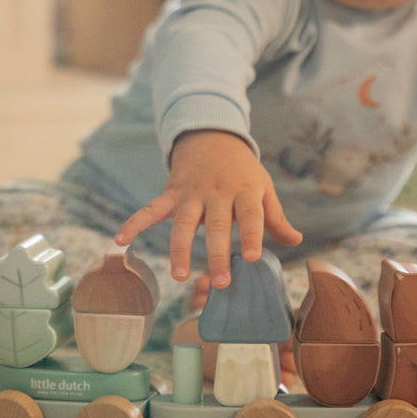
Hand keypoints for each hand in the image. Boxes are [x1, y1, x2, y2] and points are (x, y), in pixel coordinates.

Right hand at [114, 129, 301, 288]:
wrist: (211, 135)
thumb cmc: (242, 170)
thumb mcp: (263, 187)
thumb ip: (275, 217)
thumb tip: (296, 241)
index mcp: (244, 190)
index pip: (250, 214)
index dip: (252, 234)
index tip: (252, 257)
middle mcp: (217, 192)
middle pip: (217, 225)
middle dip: (217, 253)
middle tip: (220, 281)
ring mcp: (191, 193)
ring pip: (184, 223)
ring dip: (180, 248)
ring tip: (180, 275)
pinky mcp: (171, 194)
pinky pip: (150, 210)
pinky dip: (135, 223)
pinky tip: (121, 241)